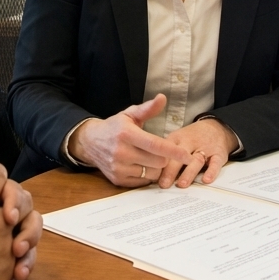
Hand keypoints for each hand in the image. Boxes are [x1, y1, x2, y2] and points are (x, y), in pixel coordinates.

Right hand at [0, 164, 41, 279]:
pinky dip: (18, 260)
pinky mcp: (8, 269)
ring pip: (28, 231)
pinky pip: (23, 259)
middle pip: (22, 200)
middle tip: (6, 211)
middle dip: (15, 201)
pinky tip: (7, 266)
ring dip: (24, 232)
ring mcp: (7, 246)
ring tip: (12, 241)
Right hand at [68, 94, 191, 187]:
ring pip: (152, 174)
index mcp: (127, 134)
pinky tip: (141, 165)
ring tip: (150, 158)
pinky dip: (146, 175)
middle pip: (158, 162)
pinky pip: (143, 182)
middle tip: (161, 152)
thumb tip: (163, 98)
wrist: (90, 142)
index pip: (156, 145)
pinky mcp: (117, 179)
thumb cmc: (115, 127)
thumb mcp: (129, 115)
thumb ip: (148, 108)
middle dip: (165, 158)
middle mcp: (122, 152)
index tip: (188, 156)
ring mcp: (119, 168)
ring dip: (156, 168)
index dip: (174, 151)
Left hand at [158, 119, 238, 188]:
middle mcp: (190, 142)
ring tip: (182, 184)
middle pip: (179, 156)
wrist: (216, 127)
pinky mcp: (218, 154)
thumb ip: (166, 154)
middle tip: (164, 184)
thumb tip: (150, 175)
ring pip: (196, 160)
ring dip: (188, 173)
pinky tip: (206, 180)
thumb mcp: (177, 140)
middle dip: (171, 170)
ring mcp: (205, 148)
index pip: (165, 150)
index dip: (157, 163)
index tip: (151, 176)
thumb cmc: (191, 138)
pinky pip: (215, 163)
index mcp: (176, 138)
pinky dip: (211, 171)